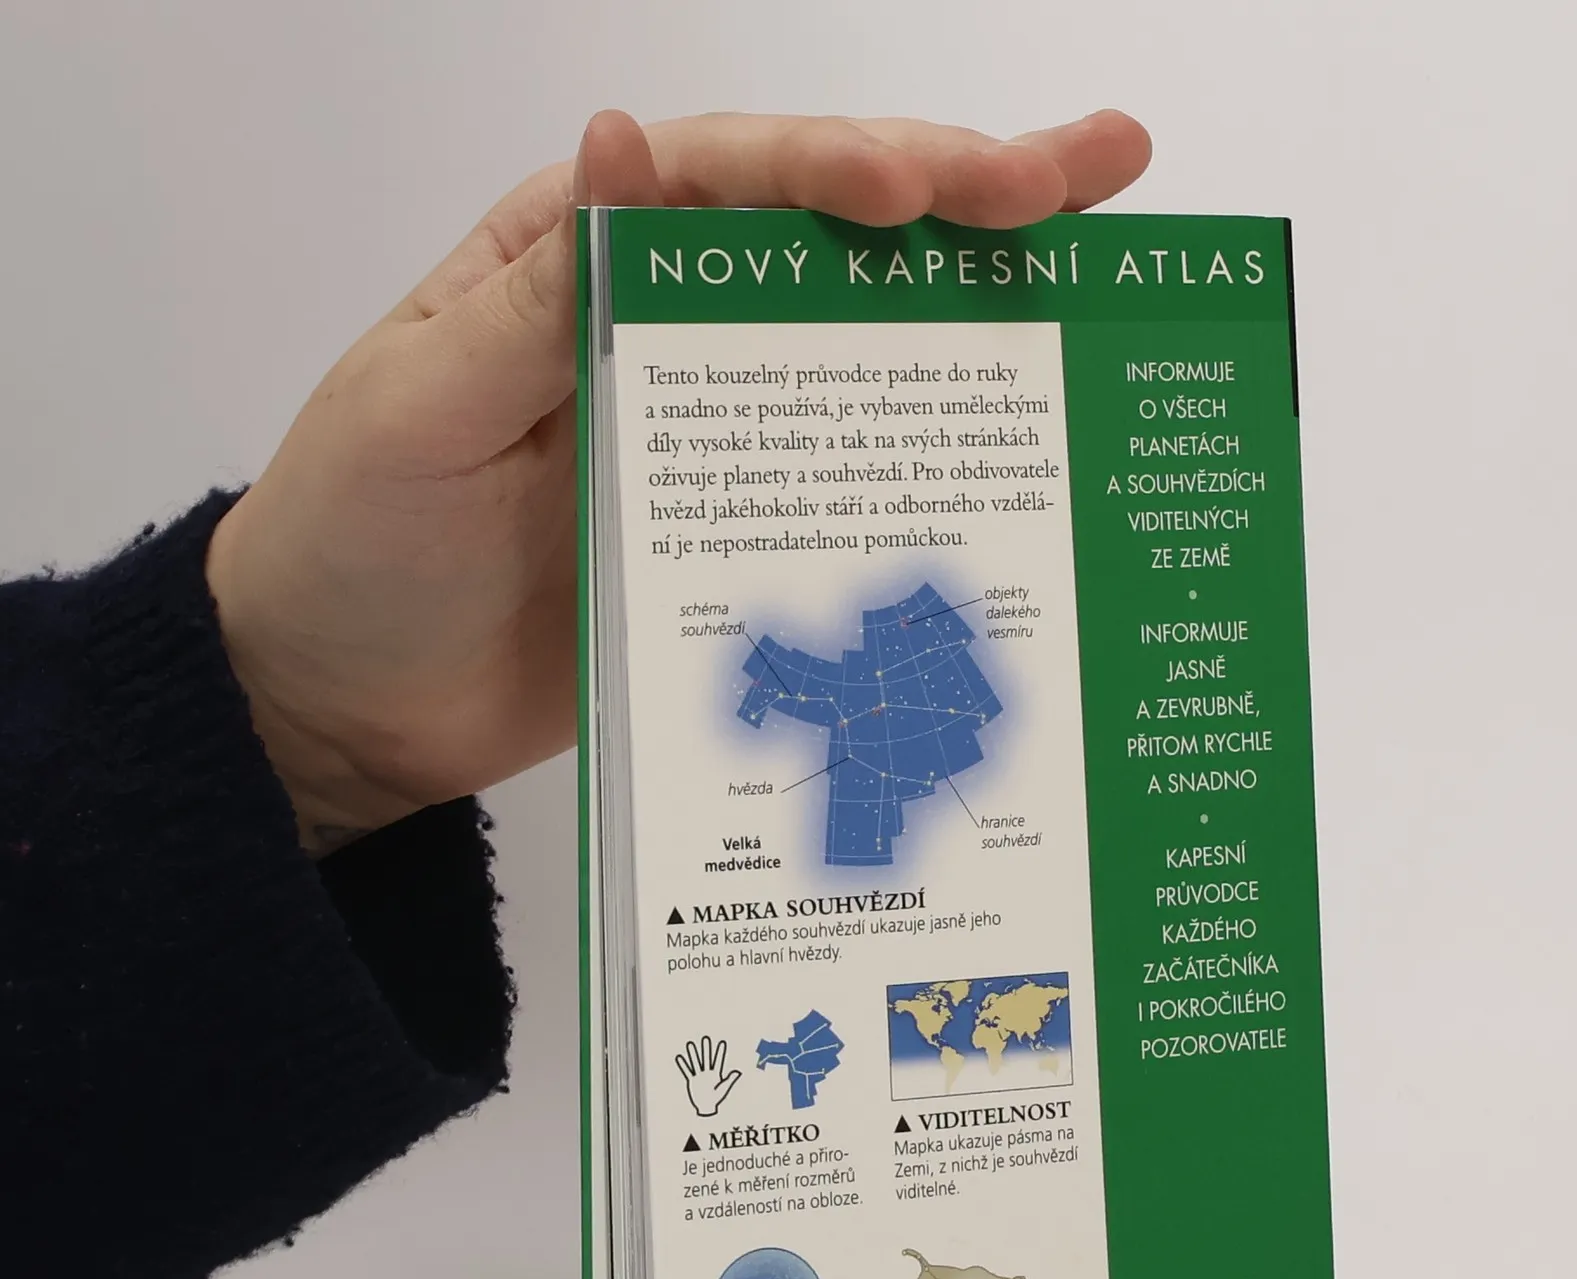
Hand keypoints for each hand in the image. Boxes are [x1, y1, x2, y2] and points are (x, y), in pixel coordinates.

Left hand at [204, 108, 1151, 851]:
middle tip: (1101, 171)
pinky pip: (849, 483)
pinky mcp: (741, 535)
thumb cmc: (357, 545)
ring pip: (864, 348)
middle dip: (967, 196)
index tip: (933, 193)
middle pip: (832, 240)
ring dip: (983, 303)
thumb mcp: (424, 411)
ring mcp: (716, 435)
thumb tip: (627, 147)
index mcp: (582, 255)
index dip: (842, 173)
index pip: (732, 179)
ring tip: (1105, 254)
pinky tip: (1027, 438)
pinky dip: (938, 458)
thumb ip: (539, 301)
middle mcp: (668, 325)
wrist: (348, 710)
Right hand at [675, 1035, 741, 1117]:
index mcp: (716, 1074)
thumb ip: (730, 1079)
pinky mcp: (692, 1080)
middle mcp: (707, 1073)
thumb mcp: (724, 1088)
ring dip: (693, 1054)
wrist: (706, 1107)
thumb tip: (738, 1071)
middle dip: (706, 1048)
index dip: (720, 1052)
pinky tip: (680, 1058)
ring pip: (696, 1062)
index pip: (718, 1060)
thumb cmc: (716, 1098)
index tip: (722, 1042)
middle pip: (706, 1058)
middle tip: (706, 1038)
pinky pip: (687, 1071)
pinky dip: (683, 1065)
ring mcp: (699, 1076)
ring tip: (690, 1045)